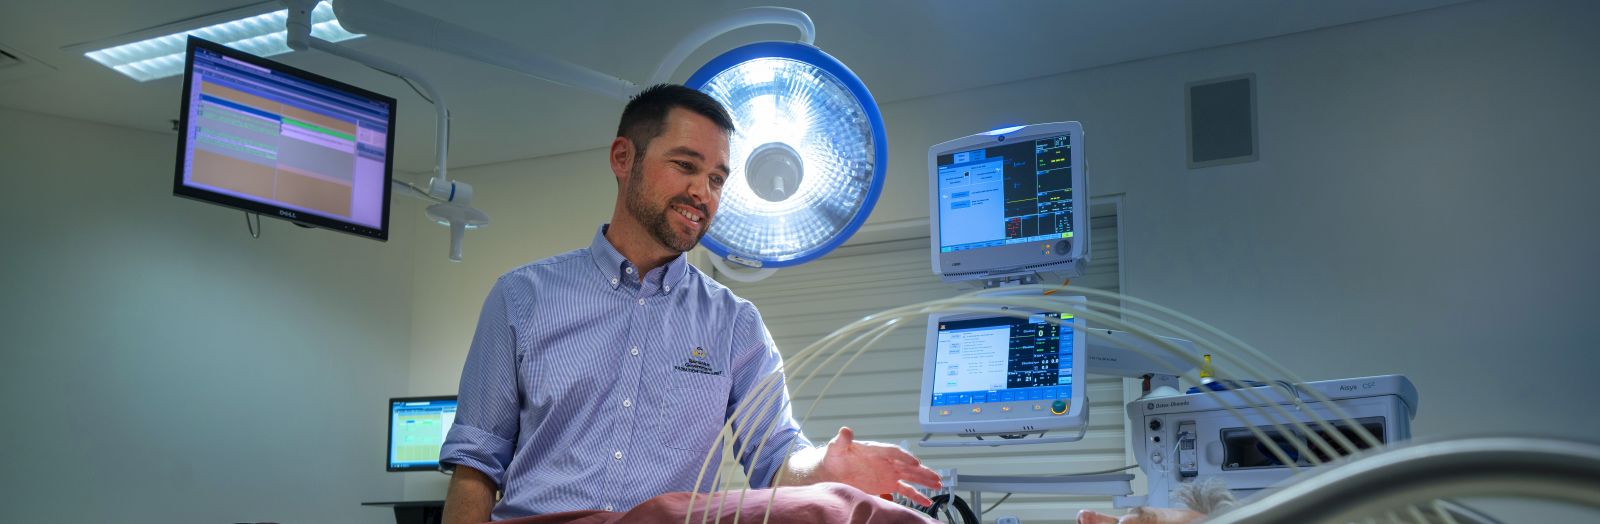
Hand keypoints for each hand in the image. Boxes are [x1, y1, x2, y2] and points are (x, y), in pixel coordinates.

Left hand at [814, 426, 942, 505]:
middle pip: (907, 465)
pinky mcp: (887, 484)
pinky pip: (905, 490)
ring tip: (938, 485)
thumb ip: (842, 440)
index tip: (915, 462)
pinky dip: (916, 495)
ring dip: (924, 480)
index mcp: (876, 450)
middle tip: (935, 477)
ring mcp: (888, 473)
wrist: (832, 470)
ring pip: (910, 476)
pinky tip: (927, 501)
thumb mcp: (836, 448)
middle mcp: (886, 461)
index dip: (905, 457)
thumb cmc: (834, 456)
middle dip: (922, 471)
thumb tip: (845, 430)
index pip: (893, 452)